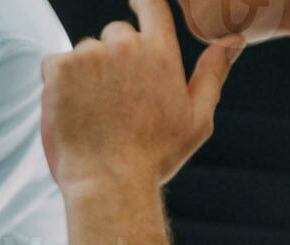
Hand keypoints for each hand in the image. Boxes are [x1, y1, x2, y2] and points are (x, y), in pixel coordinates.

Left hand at [41, 0, 241, 194]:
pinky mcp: (59, 68)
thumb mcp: (197, 118)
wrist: (108, 181)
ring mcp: (90, 55)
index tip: (135, 2)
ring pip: (85, 51)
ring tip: (94, 112)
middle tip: (116, 100)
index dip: (142, 2)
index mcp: (160, 53)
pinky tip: (71, 109)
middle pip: (116, 34)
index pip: (152, 8)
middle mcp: (126, 46)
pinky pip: (55, 63)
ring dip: (86, 73)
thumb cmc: (154, 156)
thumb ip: (213, 73)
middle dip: (114, 58)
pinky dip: (58, 83)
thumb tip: (234, 40)